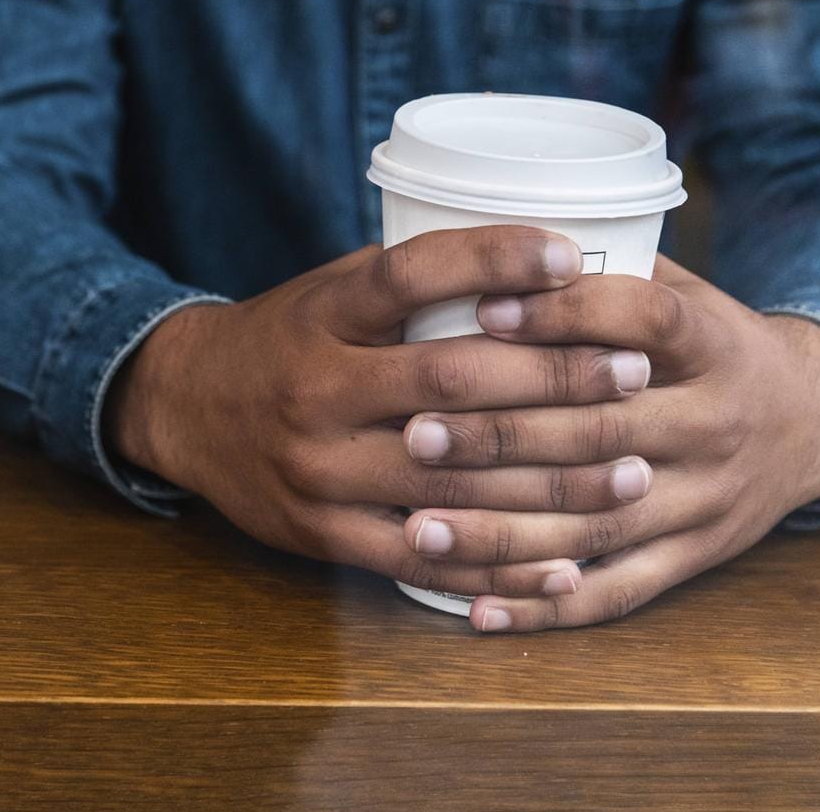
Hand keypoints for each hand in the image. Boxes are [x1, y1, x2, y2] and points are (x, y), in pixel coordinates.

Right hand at [111, 227, 657, 601]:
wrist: (184, 407)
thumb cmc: (286, 340)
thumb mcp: (331, 292)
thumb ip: (414, 283)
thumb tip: (545, 253)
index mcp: (322, 315)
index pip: (411, 275)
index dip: (492, 261)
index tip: (571, 255)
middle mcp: (316, 389)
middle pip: (452, 383)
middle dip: (557, 380)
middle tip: (636, 373)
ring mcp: (316, 467)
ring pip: (452, 480)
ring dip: (555, 482)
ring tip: (636, 472)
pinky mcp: (319, 533)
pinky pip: (425, 557)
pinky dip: (503, 566)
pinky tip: (570, 563)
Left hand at [401, 256, 819, 632]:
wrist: (807, 420)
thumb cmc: (705, 344)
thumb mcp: (679, 289)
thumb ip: (603, 268)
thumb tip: (486, 227)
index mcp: (712, 342)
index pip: (642, 317)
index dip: (563, 313)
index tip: (481, 309)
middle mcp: (714, 422)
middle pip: (601, 430)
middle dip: (500, 434)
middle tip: (411, 432)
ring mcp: (705, 498)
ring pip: (597, 520)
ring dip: (503, 531)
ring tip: (418, 527)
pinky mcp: (693, 557)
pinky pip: (616, 591)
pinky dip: (545, 606)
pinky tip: (477, 608)